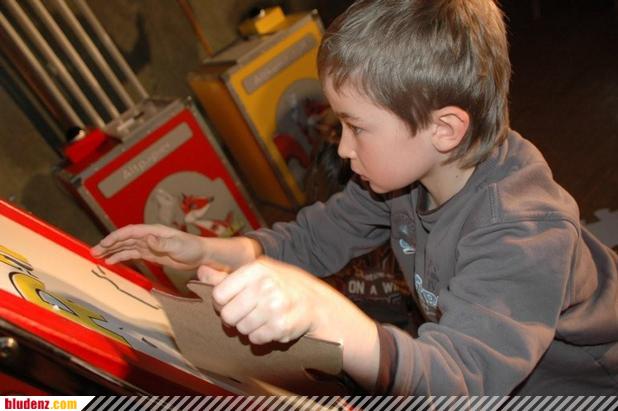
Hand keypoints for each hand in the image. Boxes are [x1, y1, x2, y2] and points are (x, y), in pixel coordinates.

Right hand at [91, 224, 207, 270]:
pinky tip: (112, 262)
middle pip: (124, 239)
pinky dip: (121, 257)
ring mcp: (148, 245)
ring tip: (97, 257)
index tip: (104, 243)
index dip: (115, 237)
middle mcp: (148, 236)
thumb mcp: (177, 245)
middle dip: (108, 244)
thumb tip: (147, 238)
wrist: (200, 254)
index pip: (130, 232)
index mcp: (152, 231)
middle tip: (93, 252)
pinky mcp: (151, 254)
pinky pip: (132, 254)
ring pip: (126, 246)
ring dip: (112, 251)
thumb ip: (162, 243)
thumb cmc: (191, 247)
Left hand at [198, 257, 335, 343]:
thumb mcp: (258, 273)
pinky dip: (260, 336)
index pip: (219, 294)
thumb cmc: (282, 285)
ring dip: (249, 328)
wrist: (316, 303)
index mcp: (256, 269)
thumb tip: (200, 271)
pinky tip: (271, 326)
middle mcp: (265, 285)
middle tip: (247, 313)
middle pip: (228, 315)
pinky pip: (255, 339)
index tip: (232, 303)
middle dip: (235, 318)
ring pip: (241, 329)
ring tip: (263, 318)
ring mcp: (274, 306)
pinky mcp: (281, 326)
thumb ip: (227, 276)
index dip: (222, 303)